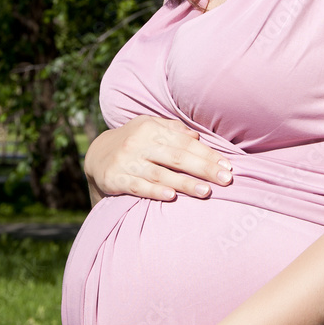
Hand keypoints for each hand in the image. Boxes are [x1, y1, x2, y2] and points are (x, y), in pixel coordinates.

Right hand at [83, 114, 232, 203]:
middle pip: (177, 157)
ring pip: (160, 173)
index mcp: (151, 128)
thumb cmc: (133, 141)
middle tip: (226, 179)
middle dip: (203, 168)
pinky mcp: (115, 179)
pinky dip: (154, 191)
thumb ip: (173, 130)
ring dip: (184, 183)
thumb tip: (197, 136)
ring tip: (206, 191)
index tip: (227, 166)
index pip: (185, 142)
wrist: (96, 155)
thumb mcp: (149, 127)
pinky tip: (171, 197)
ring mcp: (126, 161)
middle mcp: (138, 143)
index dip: (207, 154)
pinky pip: (137, 186)